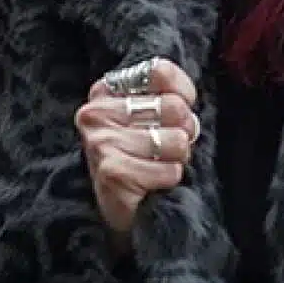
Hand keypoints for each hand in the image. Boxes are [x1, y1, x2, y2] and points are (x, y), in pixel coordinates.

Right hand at [76, 58, 198, 246]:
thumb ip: (169, 95)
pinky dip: (170, 178)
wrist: (119, 211)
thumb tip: (187, 101)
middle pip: (173, 106)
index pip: (160, 71)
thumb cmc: (141, 157)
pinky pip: (169, 170)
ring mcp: (101, 142)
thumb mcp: (152, 116)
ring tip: (160, 163)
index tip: (178, 111)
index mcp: (105, 91)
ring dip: (177, 157)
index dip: (183, 93)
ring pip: (175, 140)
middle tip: (170, 145)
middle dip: (183, 130)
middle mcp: (96, 112)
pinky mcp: (112, 172)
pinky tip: (153, 182)